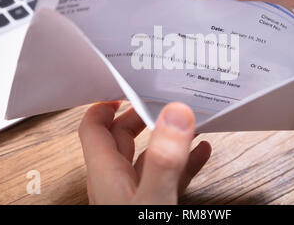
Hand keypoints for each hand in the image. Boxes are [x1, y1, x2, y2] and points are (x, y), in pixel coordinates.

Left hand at [78, 102, 210, 203]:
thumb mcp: (153, 198)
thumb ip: (164, 159)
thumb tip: (175, 114)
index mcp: (106, 174)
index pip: (94, 128)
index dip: (105, 105)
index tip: (127, 88)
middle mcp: (115, 182)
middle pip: (121, 138)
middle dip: (140, 115)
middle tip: (162, 100)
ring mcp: (134, 193)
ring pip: (146, 156)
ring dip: (166, 137)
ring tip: (188, 122)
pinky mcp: (153, 204)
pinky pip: (166, 176)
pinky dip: (182, 162)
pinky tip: (200, 153)